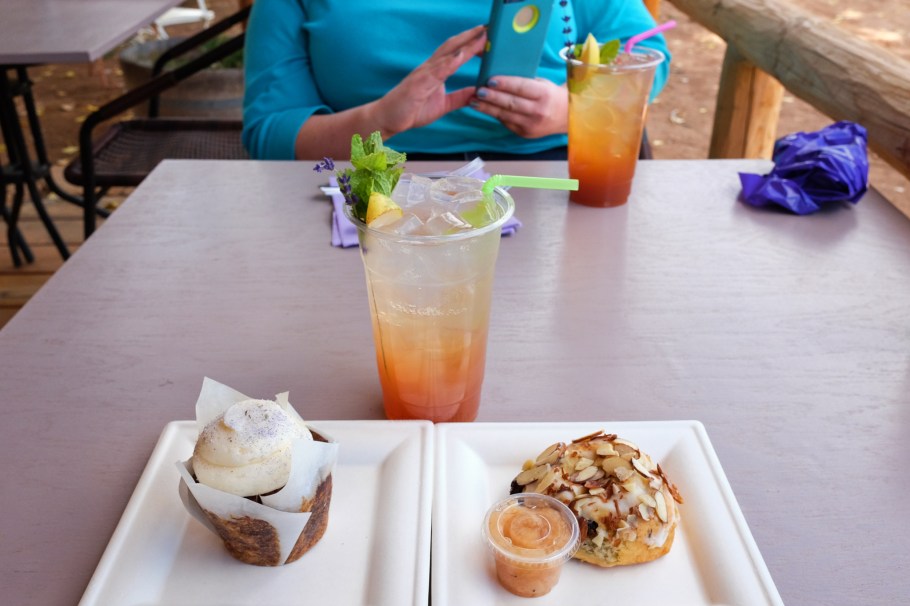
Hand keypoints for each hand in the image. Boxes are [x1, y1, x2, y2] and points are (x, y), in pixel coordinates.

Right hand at [372, 25, 486, 135]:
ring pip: (447, 54)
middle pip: (453, 45)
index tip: (489, 35)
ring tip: (482, 35)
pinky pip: (437, 71)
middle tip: (491, 26)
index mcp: (436, 71)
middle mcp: (430, 67)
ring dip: (465, 44)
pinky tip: (462, 55)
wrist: (387, 119)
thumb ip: (460, 98)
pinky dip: (450, 62)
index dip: (472, 42)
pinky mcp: (419, 84)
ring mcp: (424, 74)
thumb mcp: (443, 105)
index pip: (456, 51)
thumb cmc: (411, 110)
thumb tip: (477, 93)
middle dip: (472, 35)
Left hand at [470, 76, 567, 137]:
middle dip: (492, 97)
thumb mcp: (542, 84)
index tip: (490, 80)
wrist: (566, 117)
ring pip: (505, 115)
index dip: (505, 84)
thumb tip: (499, 74)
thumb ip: (524, 82)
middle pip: (511, 103)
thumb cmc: (550, 95)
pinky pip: (506, 123)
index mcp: (544, 94)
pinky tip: (484, 108)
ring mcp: (531, 125)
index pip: (522, 88)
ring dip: (487, 108)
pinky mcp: (525, 133)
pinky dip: (495, 115)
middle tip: (477, 91)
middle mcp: (538, 111)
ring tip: (474, 101)